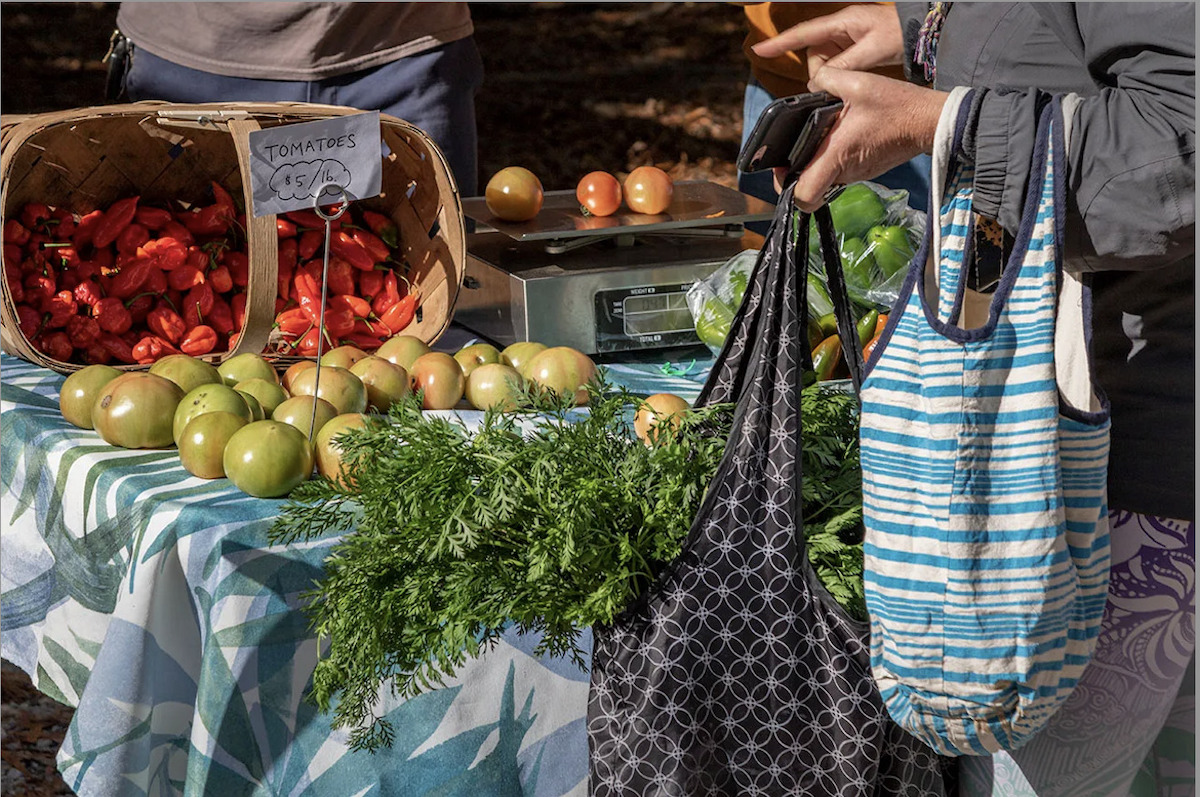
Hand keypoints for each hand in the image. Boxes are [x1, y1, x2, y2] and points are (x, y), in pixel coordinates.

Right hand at [751, 4, 904, 78]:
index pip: (802, 33)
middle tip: (835, 84)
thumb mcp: (872, 51)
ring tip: (851, 80)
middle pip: (814, 53)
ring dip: (831, 75)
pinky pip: (837, 64)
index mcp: (842, 22)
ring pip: (825, 61)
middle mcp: (840, 28)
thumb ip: (843, 67)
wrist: (925, 33)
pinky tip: (853, 79)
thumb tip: (819, 83)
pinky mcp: (854, 49)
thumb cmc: (901, 34)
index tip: (758, 50)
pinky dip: (840, 74)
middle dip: (820, 71)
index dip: (780, 43)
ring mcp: (847, 38)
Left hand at [776, 67, 947, 210]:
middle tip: (794, 154)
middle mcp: (845, 172)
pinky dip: (834, 160)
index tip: (784, 170)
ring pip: (825, 181)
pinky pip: (841, 172)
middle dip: (797, 176)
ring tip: (818, 139)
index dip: (788, 190)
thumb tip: (812, 82)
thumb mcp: (858, 83)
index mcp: (836, 155)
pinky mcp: (866, 171)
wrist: (930, 122)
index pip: (804, 197)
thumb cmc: (898, 106)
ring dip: (816, 165)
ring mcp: (857, 175)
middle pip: (810, 190)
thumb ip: (828, 79)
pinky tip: (839, 138)